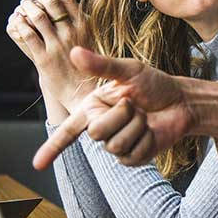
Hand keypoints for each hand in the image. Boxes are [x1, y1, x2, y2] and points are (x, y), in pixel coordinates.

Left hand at [5, 0, 94, 113]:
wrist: (82, 92)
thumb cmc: (85, 60)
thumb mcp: (85, 33)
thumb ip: (72, 8)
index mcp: (85, 27)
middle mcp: (72, 35)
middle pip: (51, 4)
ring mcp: (57, 47)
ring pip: (38, 17)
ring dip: (27, 6)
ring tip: (24, 5)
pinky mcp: (44, 60)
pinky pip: (28, 35)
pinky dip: (19, 24)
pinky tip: (17, 20)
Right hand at [33, 47, 198, 169]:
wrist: (181, 101)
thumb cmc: (154, 84)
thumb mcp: (129, 70)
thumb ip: (102, 65)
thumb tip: (74, 52)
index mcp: (93, 108)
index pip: (68, 130)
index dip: (52, 148)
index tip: (36, 165)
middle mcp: (101, 127)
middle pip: (97, 132)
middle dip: (121, 115)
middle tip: (135, 104)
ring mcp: (117, 144)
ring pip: (116, 145)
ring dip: (137, 126)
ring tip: (144, 116)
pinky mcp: (134, 157)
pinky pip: (133, 155)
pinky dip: (146, 139)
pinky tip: (152, 131)